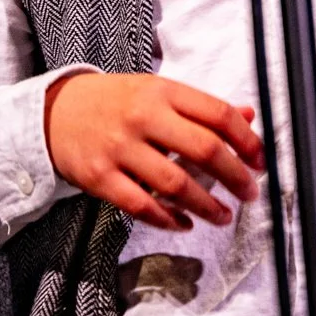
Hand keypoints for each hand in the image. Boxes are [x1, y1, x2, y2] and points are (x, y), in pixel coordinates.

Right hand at [43, 72, 263, 230]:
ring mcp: (119, 148)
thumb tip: (249, 116)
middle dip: (235, 176)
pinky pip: (141, 205)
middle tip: (250, 193)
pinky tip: (184, 223)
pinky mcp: (99, 177)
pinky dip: (168, 219)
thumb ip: (202, 107)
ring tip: (223, 216)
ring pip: (175, 184)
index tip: (261, 161)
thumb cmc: (116, 102)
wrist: (54, 111)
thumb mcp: (158, 92)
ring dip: (207, 205)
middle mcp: (143, 117)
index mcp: (163, 92)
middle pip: (204, 149)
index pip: (218, 115)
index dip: (247, 141)